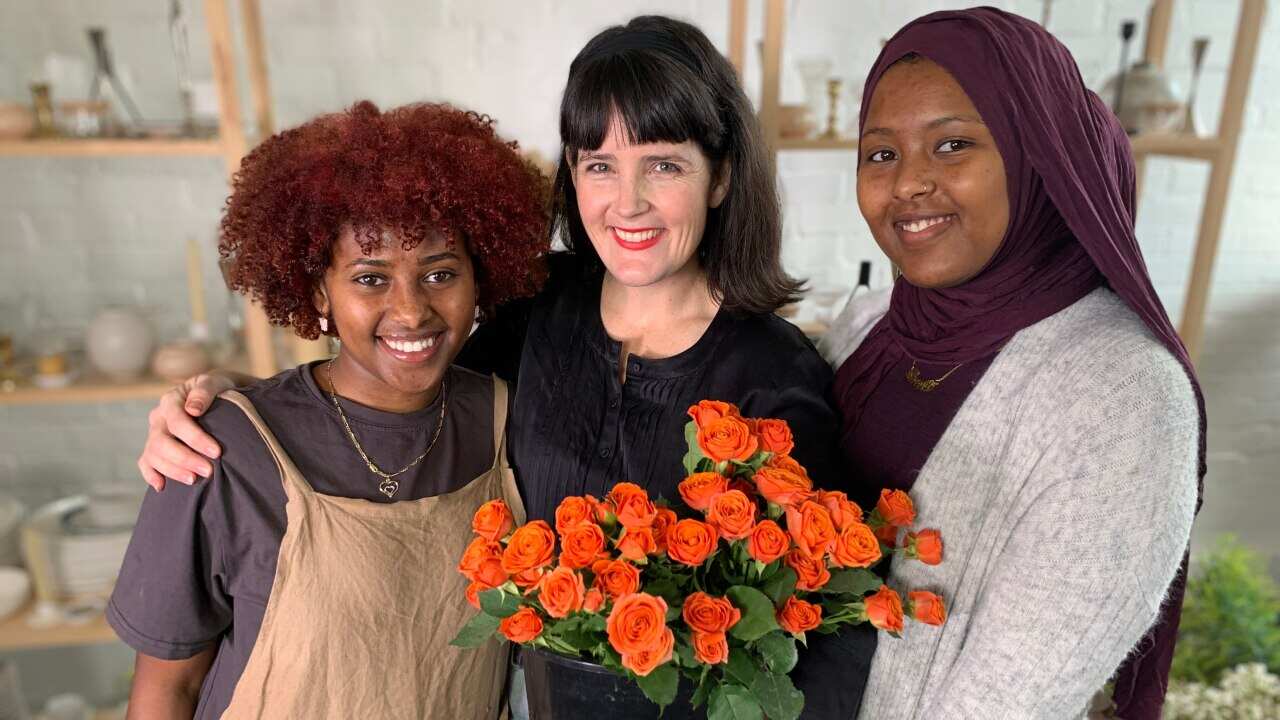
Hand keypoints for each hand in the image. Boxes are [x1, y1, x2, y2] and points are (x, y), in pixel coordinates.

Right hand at [138, 372, 234, 490]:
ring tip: (194, 480)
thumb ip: (204, 392)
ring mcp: (154, 434)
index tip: (216, 452)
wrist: (215, 395)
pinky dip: (151, 475)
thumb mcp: (215, 383)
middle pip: (161, 442)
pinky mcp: (155, 448)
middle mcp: (159, 418)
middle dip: (185, 458)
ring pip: (153, 455)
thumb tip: (193, 409)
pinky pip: (145, 463)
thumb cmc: (217, 390)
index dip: (195, 439)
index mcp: (171, 401)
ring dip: (173, 470)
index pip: (177, 422)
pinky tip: (162, 486)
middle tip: (208, 471)